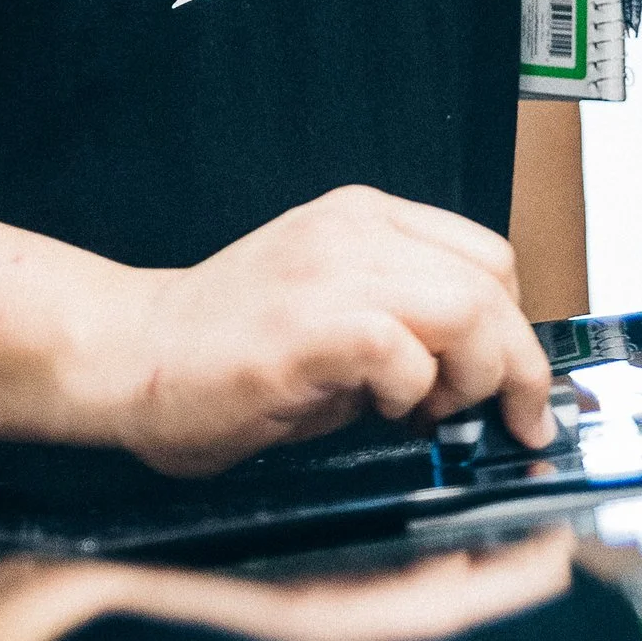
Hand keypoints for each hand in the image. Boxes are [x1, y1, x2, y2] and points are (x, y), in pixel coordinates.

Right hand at [97, 182, 555, 478]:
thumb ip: (407, 328)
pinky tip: (381, 410)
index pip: (487, 257)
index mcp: (363, 220)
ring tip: (431, 413)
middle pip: (491, 283)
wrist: (126, 356)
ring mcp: (327, 272)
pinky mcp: (303, 326)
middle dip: (515, 365)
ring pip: (466, 308)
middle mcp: (353, 231)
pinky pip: (402, 349)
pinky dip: (412, 390)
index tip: (514, 387)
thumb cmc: (224, 352)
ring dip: (473, 377)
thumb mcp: (334, 316)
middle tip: (499, 420)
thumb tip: (483, 379)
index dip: (514, 328)